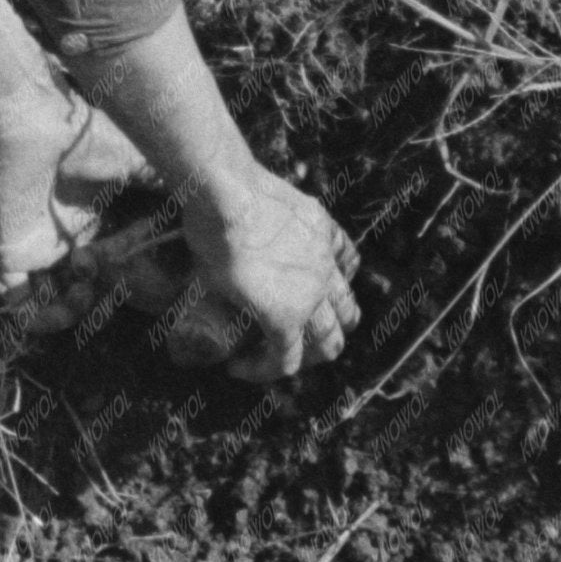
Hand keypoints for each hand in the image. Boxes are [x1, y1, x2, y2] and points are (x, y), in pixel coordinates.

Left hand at [175, 167, 361, 382]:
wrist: (226, 191)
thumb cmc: (212, 242)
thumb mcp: (213, 290)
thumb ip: (234, 311)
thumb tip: (235, 317)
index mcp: (285, 318)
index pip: (285, 362)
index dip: (260, 370)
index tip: (238, 365)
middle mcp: (314, 295)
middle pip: (330, 342)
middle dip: (310, 355)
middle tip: (286, 348)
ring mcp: (325, 261)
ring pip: (348, 305)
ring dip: (338, 321)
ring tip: (320, 320)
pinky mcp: (325, 229)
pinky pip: (347, 256)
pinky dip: (343, 271)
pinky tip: (330, 272)